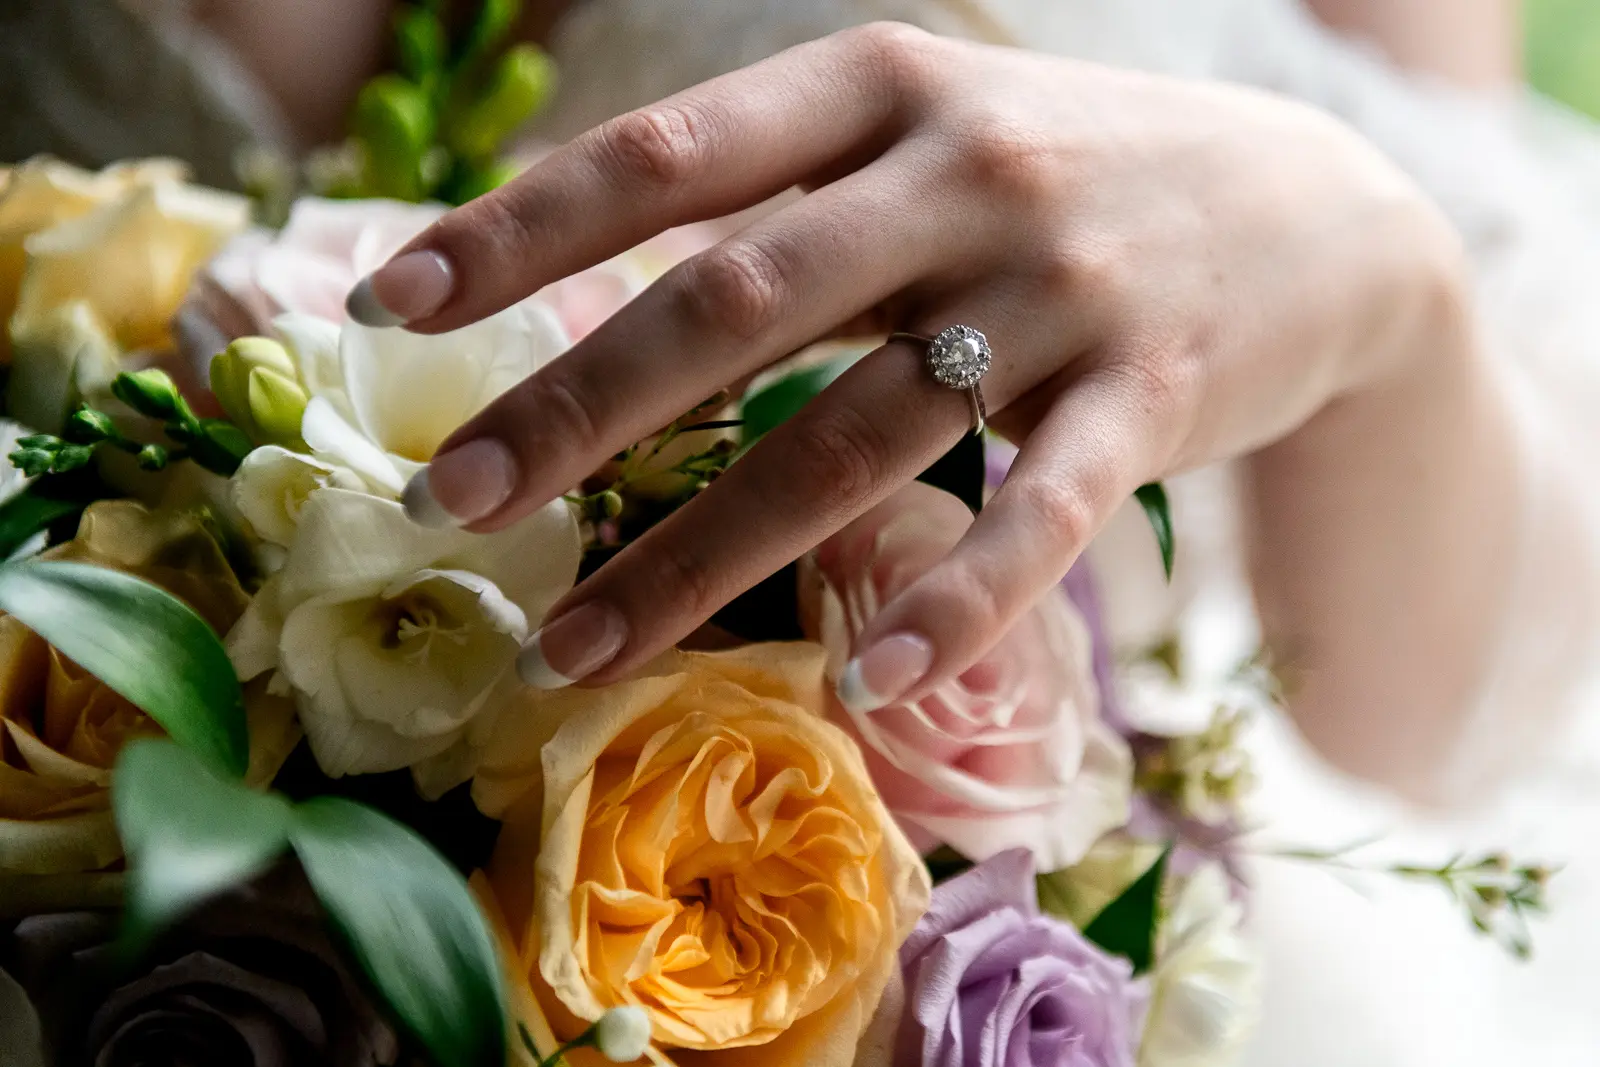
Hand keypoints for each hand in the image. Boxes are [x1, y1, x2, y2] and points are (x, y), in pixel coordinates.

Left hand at [349, 23, 1464, 710]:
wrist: (1323, 207)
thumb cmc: (1080, 175)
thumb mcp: (934, 128)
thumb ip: (791, 188)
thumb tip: (601, 281)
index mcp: (884, 86)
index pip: (668, 154)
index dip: (518, 228)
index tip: (391, 304)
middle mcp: (966, 171)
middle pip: (735, 301)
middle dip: (574, 406)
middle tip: (449, 500)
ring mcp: (1064, 288)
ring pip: (856, 432)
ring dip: (706, 549)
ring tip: (581, 642)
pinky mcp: (1155, 397)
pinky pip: (1036, 516)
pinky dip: (949, 601)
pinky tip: (858, 682)